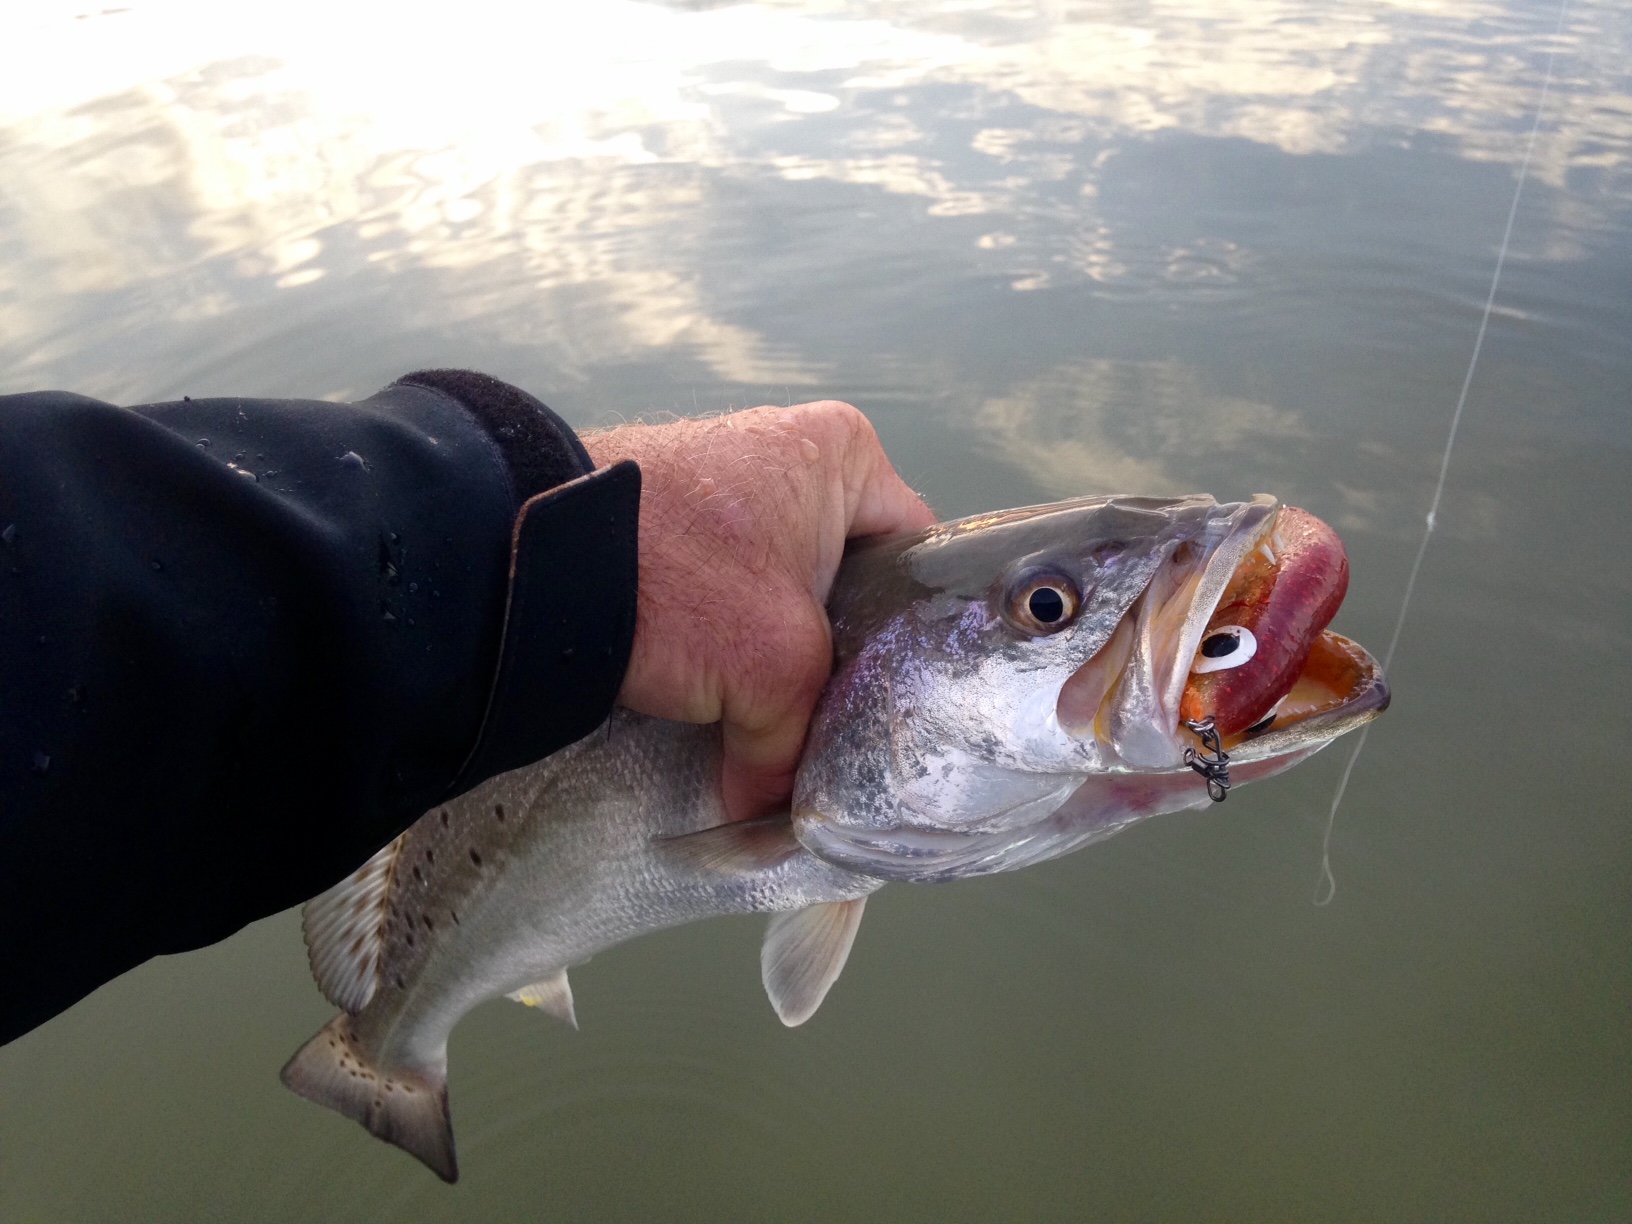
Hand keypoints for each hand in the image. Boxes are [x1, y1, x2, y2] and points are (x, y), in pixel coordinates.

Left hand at [581, 402, 934, 821]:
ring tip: (778, 727)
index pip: (918, 557)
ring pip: (784, 600)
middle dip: (838, 662)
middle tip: (839, 730)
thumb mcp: (772, 669)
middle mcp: (789, 452)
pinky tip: (721, 703)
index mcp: (842, 453)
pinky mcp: (670, 523)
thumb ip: (794, 747)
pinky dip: (726, 649)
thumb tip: (771, 818)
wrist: (519, 558)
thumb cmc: (675, 582)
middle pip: (850, 585)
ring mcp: (724, 485)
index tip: (900, 705)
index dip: (914, 639)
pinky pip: (726, 599)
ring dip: (776, 663)